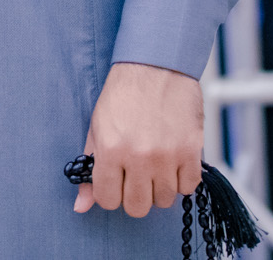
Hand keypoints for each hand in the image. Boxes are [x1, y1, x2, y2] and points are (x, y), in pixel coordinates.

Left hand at [73, 61, 203, 217]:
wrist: (155, 65)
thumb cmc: (123, 94)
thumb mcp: (97, 128)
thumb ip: (90, 169)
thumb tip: (81, 206)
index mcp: (111, 149)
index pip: (108, 199)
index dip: (110, 194)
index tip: (115, 183)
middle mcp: (139, 156)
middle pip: (138, 207)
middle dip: (134, 195)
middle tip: (136, 177)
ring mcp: (168, 155)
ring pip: (164, 200)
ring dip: (159, 188)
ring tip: (155, 166)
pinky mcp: (191, 151)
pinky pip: (188, 187)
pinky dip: (181, 180)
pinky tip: (173, 162)